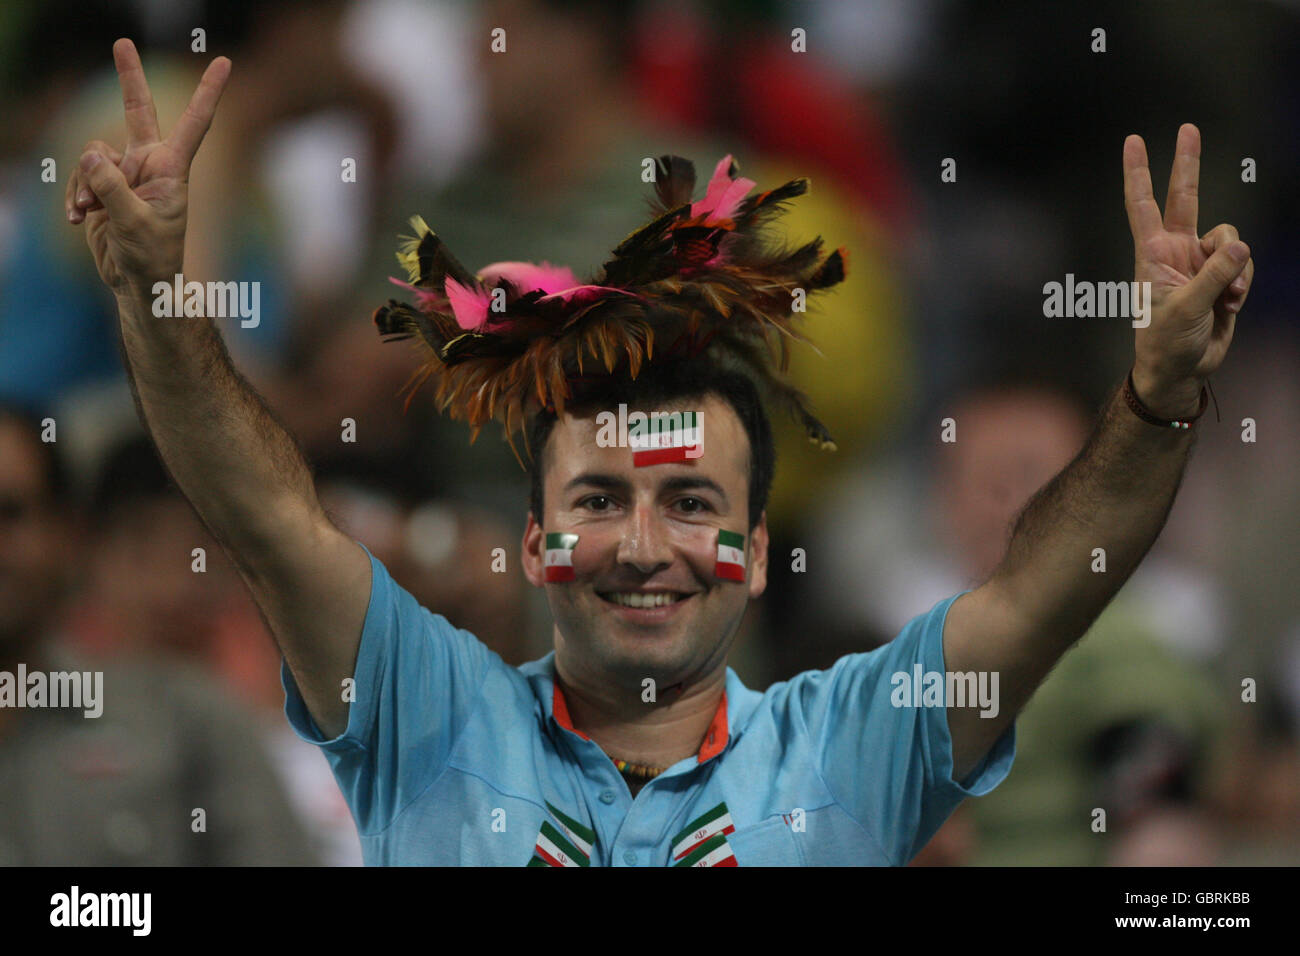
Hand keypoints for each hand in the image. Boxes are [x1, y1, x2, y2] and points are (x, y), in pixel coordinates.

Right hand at [65, 39, 230, 295]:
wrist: (139, 284)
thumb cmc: (150, 258)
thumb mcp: (132, 224)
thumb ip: (111, 188)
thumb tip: (90, 154)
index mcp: (172, 169)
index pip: (195, 123)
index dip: (208, 92)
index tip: (225, 61)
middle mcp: (151, 165)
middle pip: (138, 112)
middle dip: (128, 78)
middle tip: (121, 41)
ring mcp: (126, 174)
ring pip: (92, 154)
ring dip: (84, 184)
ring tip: (91, 212)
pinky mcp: (105, 188)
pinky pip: (80, 176)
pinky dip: (75, 195)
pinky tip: (78, 219)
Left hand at [1123, 124, 1253, 417]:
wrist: (1182, 370)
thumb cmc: (1167, 342)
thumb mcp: (1186, 310)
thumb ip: (1214, 276)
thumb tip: (1240, 247)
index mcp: (1153, 254)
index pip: (1143, 205)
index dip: (1138, 173)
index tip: (1132, 141)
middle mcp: (1175, 251)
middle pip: (1185, 198)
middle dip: (1188, 164)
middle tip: (1189, 127)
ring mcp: (1199, 262)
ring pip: (1229, 239)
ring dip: (1236, 268)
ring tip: (1226, 298)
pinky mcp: (1221, 277)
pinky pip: (1242, 266)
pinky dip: (1241, 285)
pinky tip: (1229, 306)